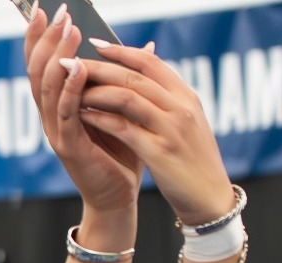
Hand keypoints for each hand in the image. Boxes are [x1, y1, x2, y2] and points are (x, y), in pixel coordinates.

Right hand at [26, 5, 140, 215]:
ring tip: (69, 30)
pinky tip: (79, 67)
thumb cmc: (122, 153)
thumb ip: (129, 79)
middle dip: (46, 38)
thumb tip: (147, 48)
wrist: (120, 196)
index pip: (44, 65)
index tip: (48, 8)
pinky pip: (65, 113)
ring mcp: (57, 132)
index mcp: (60, 106)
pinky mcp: (69, 147)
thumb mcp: (125, 109)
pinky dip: (70, 89)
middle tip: (57, 12)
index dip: (42, 36)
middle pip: (38, 71)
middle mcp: (51, 116)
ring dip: (57, 56)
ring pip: (47, 88)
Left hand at [75, 45, 235, 225]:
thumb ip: (167, 98)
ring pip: (127, 98)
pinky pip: (124, 128)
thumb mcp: (186, 122)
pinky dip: (100, 118)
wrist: (209, 197)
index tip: (95, 46)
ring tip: (72, 89)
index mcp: (187, 96)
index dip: (121, 51)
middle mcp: (181, 107)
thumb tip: (144, 76)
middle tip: (71, 63)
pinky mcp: (160, 152)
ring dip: (95, 91)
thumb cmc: (193, 160)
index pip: (151, 63)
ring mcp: (171, 129)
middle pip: (135, 76)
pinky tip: (82, 116)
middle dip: (99, 68)